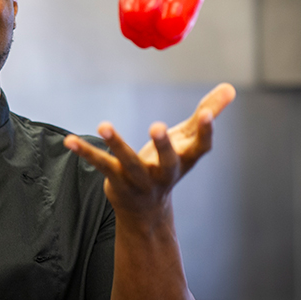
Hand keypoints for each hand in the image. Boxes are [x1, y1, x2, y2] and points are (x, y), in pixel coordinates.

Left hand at [64, 83, 235, 221]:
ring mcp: (140, 179)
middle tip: (157, 126)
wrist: (146, 211)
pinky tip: (69, 141)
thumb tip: (231, 88)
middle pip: (167, 161)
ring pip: (127, 163)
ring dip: (116, 143)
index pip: (200, 147)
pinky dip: (84, 152)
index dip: (205, 131)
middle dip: (163, 145)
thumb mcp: (187, 140)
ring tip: (104, 125)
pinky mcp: (116, 181)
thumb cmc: (169, 165)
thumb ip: (208, 113)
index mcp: (185, 161)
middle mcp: (164, 173)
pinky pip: (100, 164)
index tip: (207, 113)